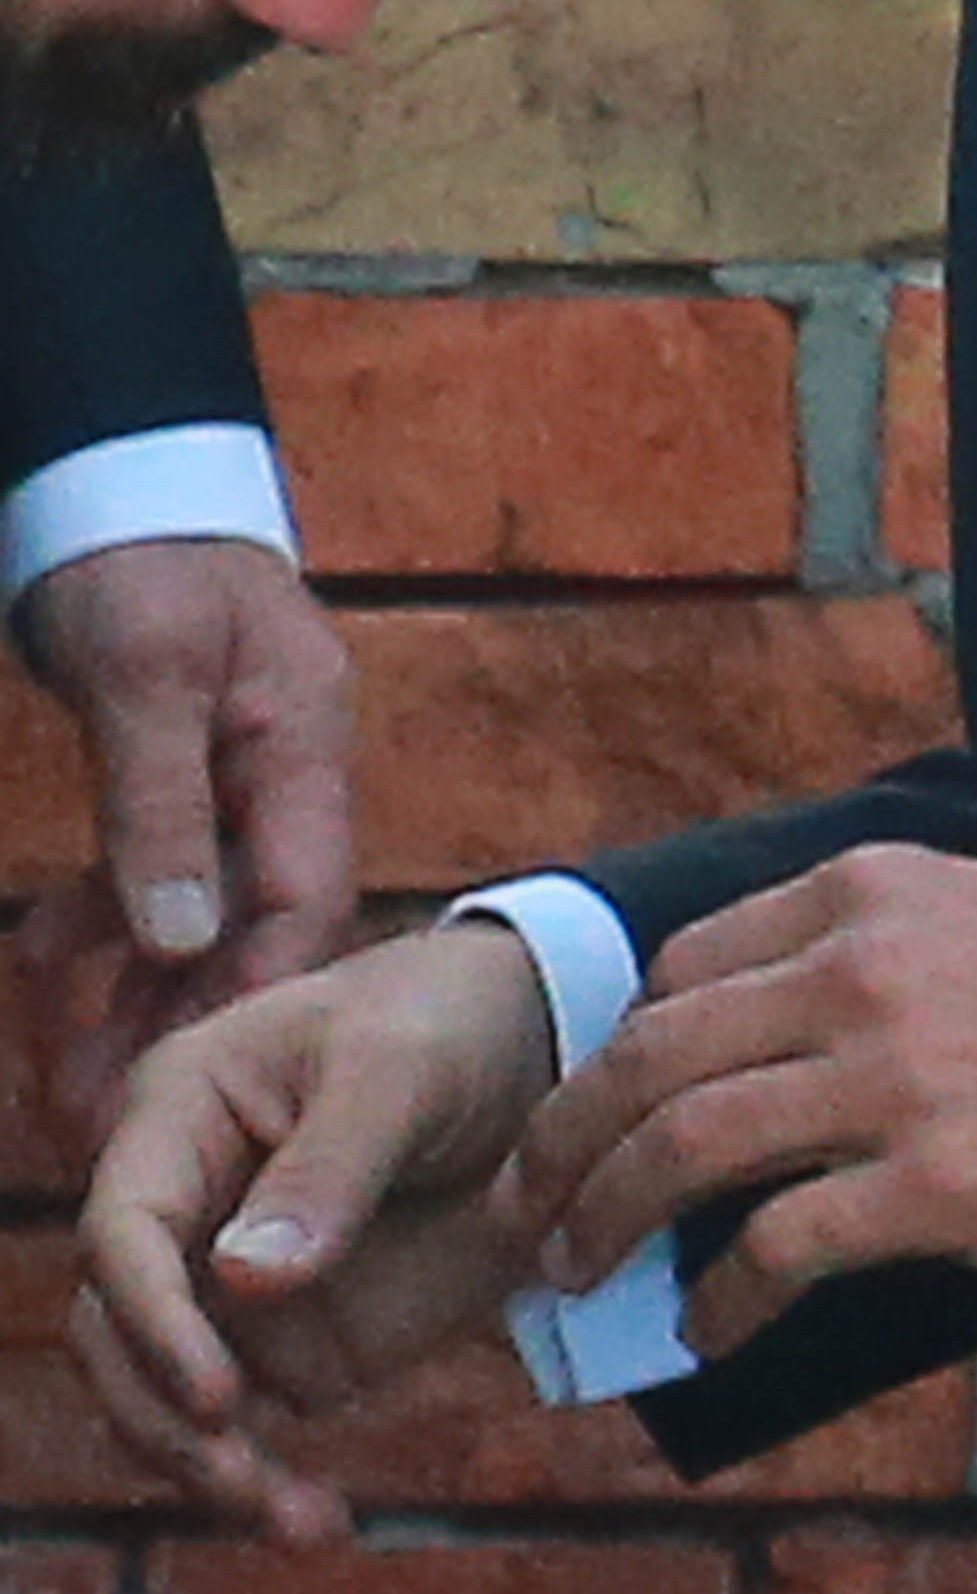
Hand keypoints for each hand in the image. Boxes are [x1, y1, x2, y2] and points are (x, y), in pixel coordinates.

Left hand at [16, 539, 360, 1141]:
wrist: (111, 478)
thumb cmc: (137, 556)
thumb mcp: (145, 673)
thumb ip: (160, 806)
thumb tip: (174, 941)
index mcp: (306, 746)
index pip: (310, 896)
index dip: (263, 992)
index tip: (207, 1081)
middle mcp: (284, 772)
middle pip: (256, 922)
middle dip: (191, 1020)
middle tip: (117, 1115)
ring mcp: (236, 773)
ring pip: (201, 910)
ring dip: (141, 993)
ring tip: (77, 1082)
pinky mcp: (183, 772)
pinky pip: (155, 873)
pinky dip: (105, 926)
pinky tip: (48, 973)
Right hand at [69, 922, 554, 1540]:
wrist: (534, 1049)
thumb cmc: (450, 1022)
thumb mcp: (404, 1068)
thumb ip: (333, 1166)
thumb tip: (245, 1280)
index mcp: (179, 1113)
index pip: (122, 1231)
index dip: (151, 1320)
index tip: (218, 1396)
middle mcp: (181, 1205)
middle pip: (117, 1336)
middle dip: (164, 1419)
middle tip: (242, 1479)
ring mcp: (224, 1282)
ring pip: (161, 1399)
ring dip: (209, 1472)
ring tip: (299, 1521)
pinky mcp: (280, 1337)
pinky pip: (241, 1428)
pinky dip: (267, 1480)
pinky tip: (321, 1522)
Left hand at [511, 848, 976, 1357]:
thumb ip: (871, 952)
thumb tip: (770, 1042)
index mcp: (865, 893)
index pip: (681, 966)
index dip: (614, 1050)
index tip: (591, 1112)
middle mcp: (858, 970)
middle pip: (650, 1055)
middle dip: (564, 1142)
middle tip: (530, 1209)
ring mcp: (890, 1078)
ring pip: (683, 1146)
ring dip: (604, 1220)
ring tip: (575, 1276)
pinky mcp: (931, 1184)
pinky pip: (775, 1248)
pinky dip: (716, 1299)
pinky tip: (702, 1329)